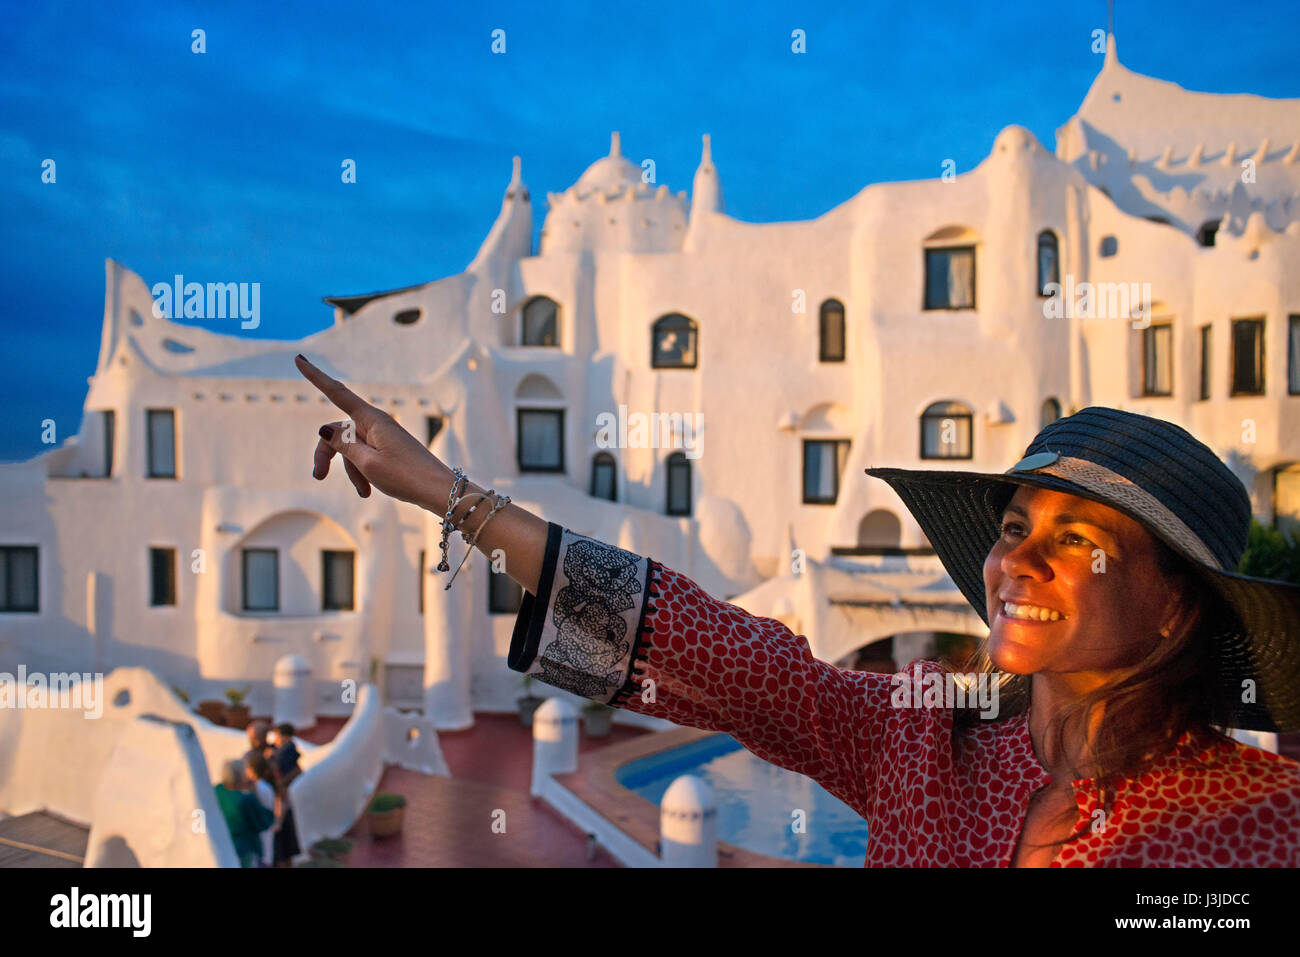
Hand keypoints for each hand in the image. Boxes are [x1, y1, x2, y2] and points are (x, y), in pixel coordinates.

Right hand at [295, 354, 448, 509]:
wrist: (439, 491)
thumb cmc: (407, 476)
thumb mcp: (368, 462)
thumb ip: (343, 444)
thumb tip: (325, 429)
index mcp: (372, 420)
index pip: (336, 393)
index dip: (316, 377)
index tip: (299, 358)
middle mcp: (376, 423)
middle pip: (338, 430)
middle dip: (326, 453)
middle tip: (318, 477)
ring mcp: (383, 436)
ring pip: (350, 448)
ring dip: (350, 471)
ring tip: (364, 493)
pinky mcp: (388, 449)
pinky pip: (364, 456)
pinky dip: (362, 473)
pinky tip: (369, 491)